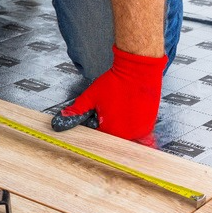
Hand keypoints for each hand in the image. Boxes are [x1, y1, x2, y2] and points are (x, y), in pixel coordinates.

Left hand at [52, 45, 166, 140]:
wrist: (138, 70)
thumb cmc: (116, 82)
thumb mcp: (91, 96)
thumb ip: (77, 110)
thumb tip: (62, 118)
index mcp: (110, 130)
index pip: (98, 140)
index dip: (96, 132)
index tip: (97, 125)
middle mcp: (126, 135)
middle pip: (114, 141)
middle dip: (109, 133)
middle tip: (109, 119)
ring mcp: (140, 131)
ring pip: (128, 140)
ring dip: (123, 133)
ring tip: (120, 118)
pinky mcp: (149, 125)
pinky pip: (143, 138)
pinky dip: (137, 134)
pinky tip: (132, 126)